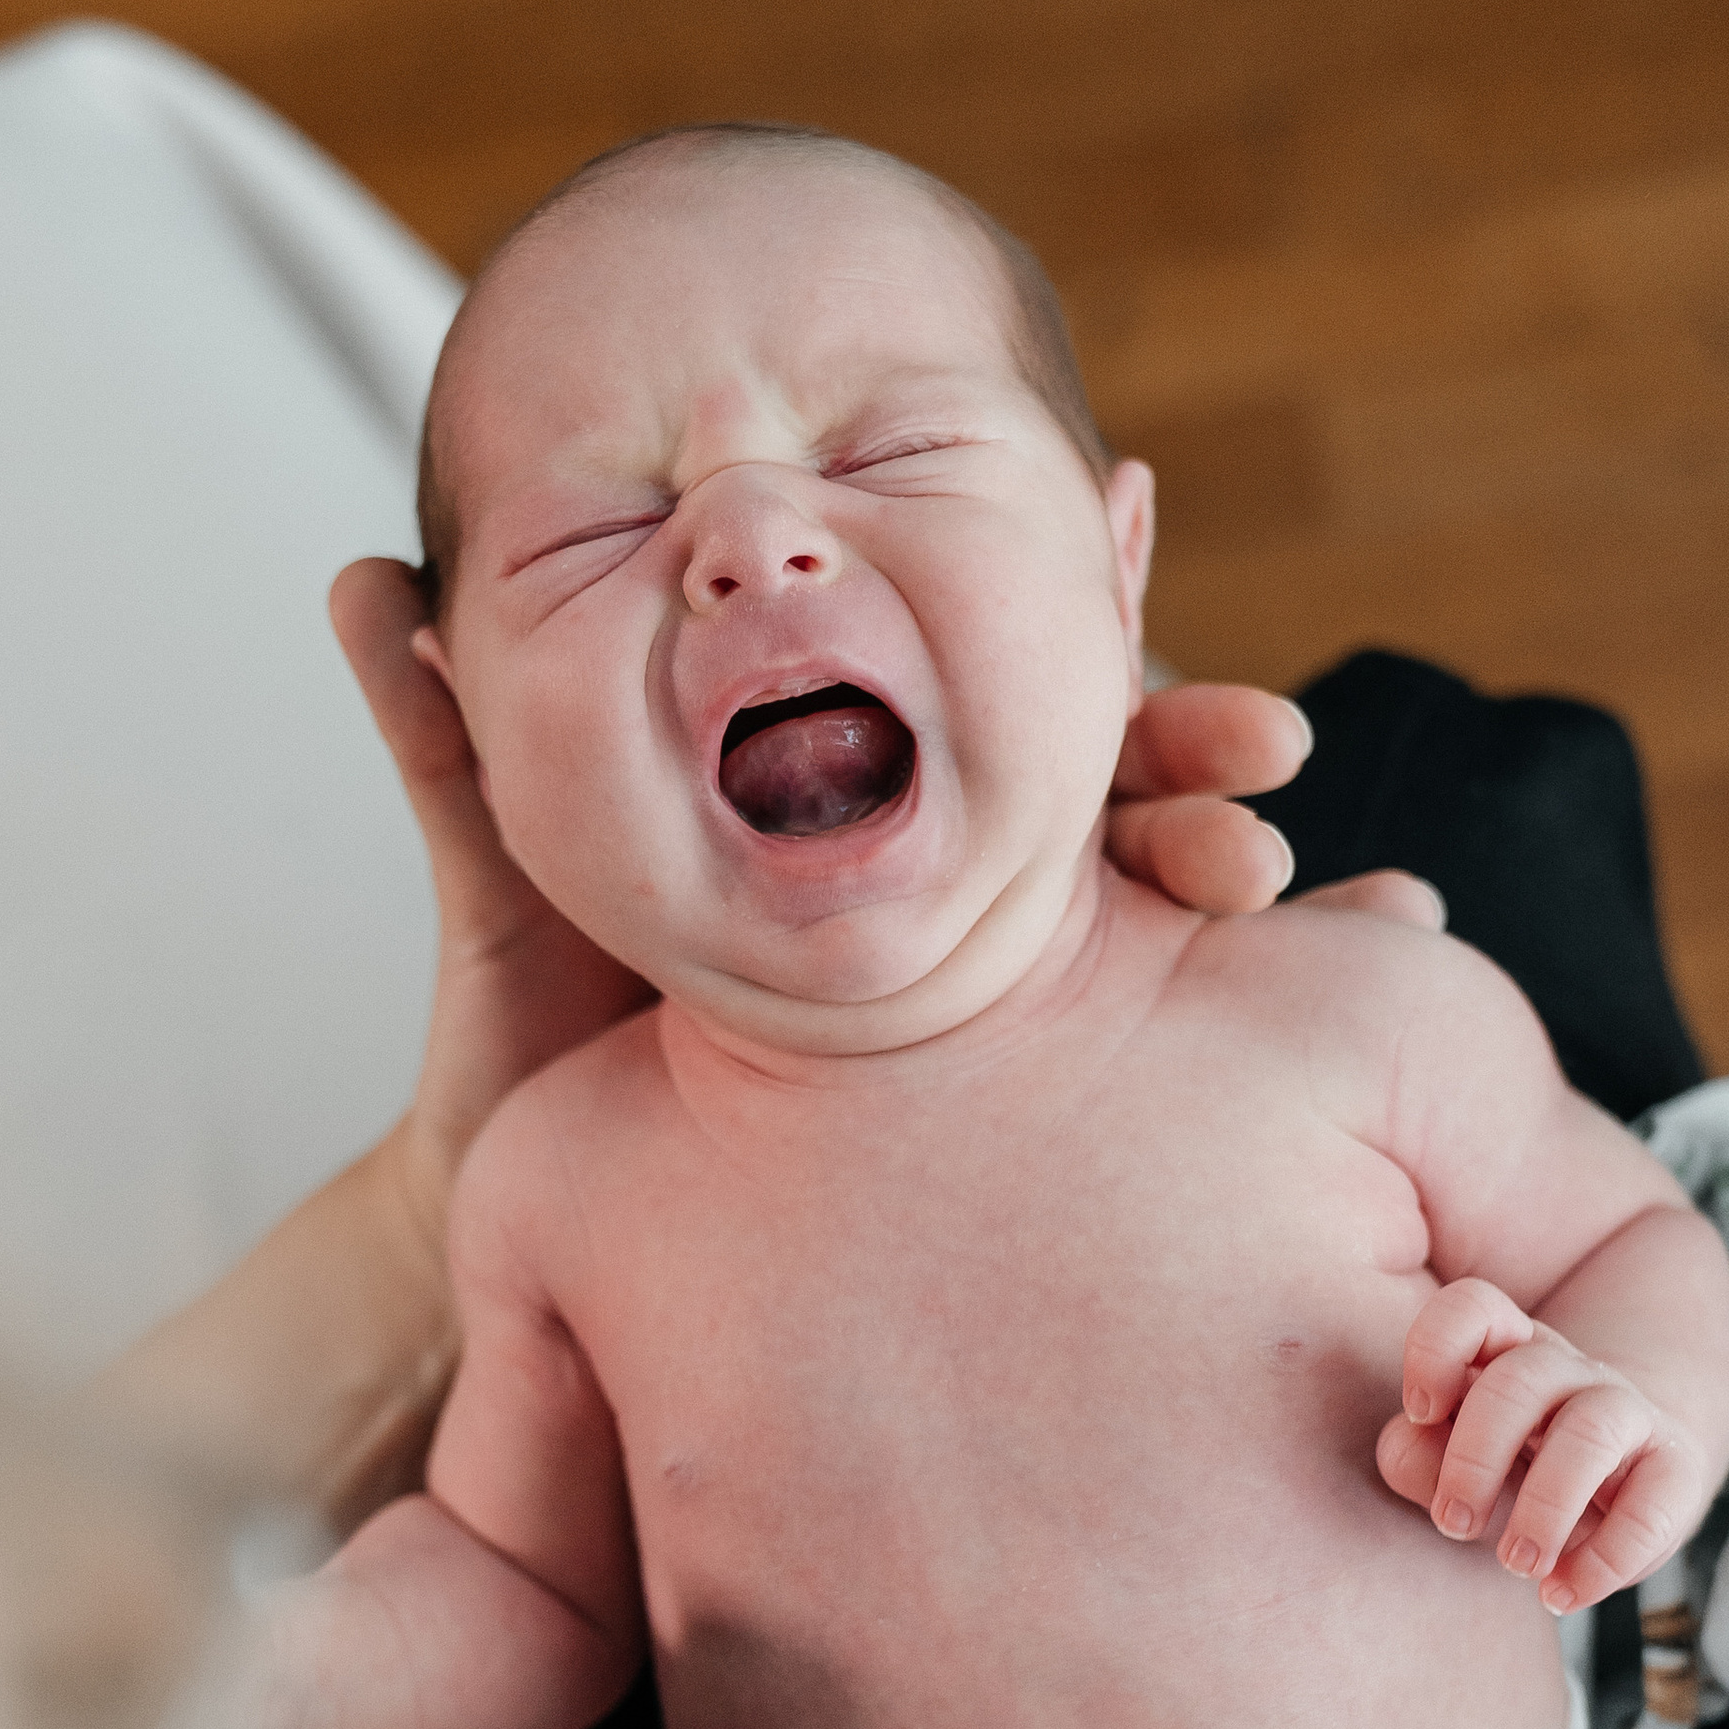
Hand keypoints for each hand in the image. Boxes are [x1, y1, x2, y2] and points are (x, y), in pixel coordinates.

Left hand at [340, 586, 1430, 1218]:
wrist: (523, 1220)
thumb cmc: (518, 1038)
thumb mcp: (498, 869)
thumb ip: (446, 736)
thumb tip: (357, 571)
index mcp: (835, 806)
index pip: (971, 686)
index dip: (1056, 608)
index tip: (1138, 508)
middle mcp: (919, 890)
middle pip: (1091, 799)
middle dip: (1192, 770)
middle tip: (1266, 768)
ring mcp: (957, 996)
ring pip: (1139, 925)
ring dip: (1246, 896)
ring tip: (1349, 897)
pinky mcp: (974, 1091)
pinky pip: (1133, 1057)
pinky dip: (1257, 1031)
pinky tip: (1372, 991)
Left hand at [1375, 1278, 1709, 1616]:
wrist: (1618, 1490)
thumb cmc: (1513, 1474)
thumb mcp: (1456, 1465)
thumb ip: (1416, 1456)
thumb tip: (1411, 1446)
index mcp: (1505, 1352)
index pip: (1473, 1308)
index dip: (1437, 1348)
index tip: (1421, 1411)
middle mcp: (1567, 1371)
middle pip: (1518, 1381)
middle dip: (1475, 1459)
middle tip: (1454, 1525)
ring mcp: (1626, 1413)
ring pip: (1589, 1431)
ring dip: (1544, 1506)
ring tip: (1516, 1565)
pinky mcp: (1676, 1469)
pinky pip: (1653, 1505)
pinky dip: (1605, 1559)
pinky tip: (1563, 1593)